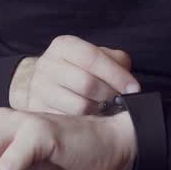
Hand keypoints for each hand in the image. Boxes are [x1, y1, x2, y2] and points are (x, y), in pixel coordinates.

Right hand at [8, 35, 139, 114]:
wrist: (45, 81)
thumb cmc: (79, 68)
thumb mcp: (96, 56)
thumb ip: (116, 62)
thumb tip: (129, 84)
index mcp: (63, 46)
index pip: (93, 57)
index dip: (117, 74)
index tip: (133, 88)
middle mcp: (47, 64)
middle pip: (86, 84)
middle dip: (109, 95)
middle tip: (119, 101)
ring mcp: (39, 88)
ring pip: (78, 106)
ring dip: (99, 111)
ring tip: (105, 109)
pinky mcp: (37, 110)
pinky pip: (68, 123)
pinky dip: (85, 123)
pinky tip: (92, 119)